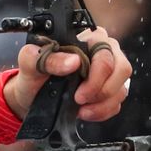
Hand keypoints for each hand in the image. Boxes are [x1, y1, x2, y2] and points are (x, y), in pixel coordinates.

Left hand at [4, 27, 131, 121]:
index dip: (96, 75)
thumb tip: (73, 61)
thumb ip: (47, 58)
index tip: (78, 92)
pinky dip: (102, 111)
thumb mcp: (30, 63)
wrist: (29, 96)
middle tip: (79, 100)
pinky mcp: (109, 90)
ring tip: (80, 109)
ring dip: (102, 104)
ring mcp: (109, 72)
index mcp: (87, 38)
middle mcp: (103, 51)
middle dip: (101, 91)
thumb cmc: (33, 75)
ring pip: (121, 88)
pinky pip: (117, 103)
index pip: (106, 52)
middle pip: (122, 69)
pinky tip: (85, 112)